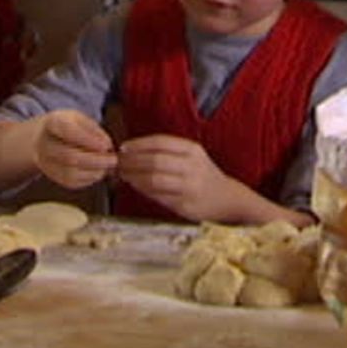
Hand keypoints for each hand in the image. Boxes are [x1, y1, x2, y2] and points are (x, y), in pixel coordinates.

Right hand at [34, 110, 118, 189]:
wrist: (44, 137)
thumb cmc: (68, 126)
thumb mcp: (79, 118)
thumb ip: (93, 129)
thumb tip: (107, 144)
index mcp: (52, 123)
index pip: (66, 131)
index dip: (88, 139)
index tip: (107, 145)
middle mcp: (44, 144)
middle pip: (68, 156)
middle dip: (95, 160)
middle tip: (113, 160)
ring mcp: (45, 162)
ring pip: (69, 173)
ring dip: (93, 172)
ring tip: (107, 167)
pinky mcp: (52, 176)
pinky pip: (71, 182)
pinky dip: (88, 179)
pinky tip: (98, 172)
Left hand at [116, 134, 237, 221]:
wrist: (227, 199)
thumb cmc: (202, 175)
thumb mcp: (192, 156)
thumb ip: (167, 152)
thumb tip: (131, 152)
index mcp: (192, 150)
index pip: (160, 142)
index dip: (138, 144)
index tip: (123, 148)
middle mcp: (192, 167)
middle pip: (155, 160)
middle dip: (133, 162)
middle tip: (120, 163)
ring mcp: (189, 187)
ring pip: (154, 179)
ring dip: (134, 177)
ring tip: (124, 175)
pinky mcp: (185, 205)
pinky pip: (158, 196)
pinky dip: (143, 190)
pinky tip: (136, 186)